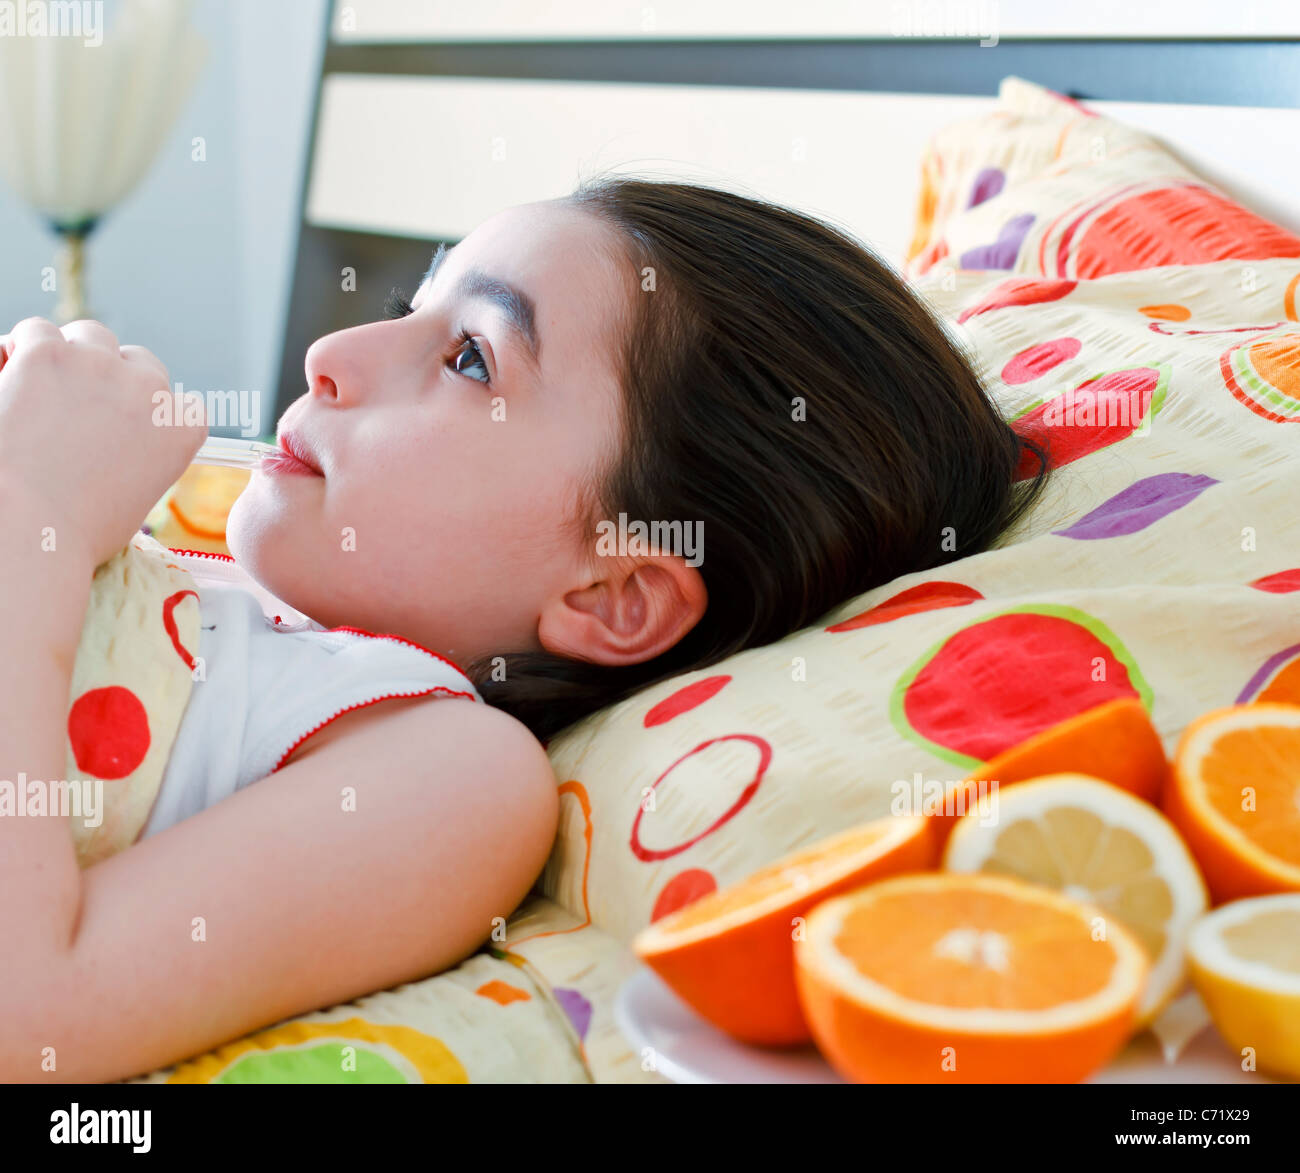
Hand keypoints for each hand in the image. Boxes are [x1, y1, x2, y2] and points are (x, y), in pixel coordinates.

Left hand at [0, 317, 206, 567]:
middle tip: (76, 409)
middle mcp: (150, 389)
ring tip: (38, 389)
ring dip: (69, 355)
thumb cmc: (74, 532)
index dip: (147, 410)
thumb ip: (140, 460)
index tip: (122, 426)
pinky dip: (20, 351)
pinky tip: (8, 379)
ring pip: (89, 336)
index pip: (180, 403)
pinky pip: (35, 333)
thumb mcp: (134, 500)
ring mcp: (99, 366)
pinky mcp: (47, 354)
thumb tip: (116, 447)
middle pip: (138, 362)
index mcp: (182, 429)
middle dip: (111, 380)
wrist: (26, 527)